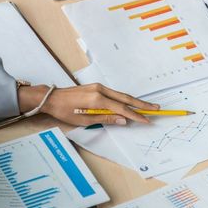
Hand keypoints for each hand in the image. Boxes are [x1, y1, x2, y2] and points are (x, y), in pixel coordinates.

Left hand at [18, 83, 159, 125]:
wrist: (51, 98)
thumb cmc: (64, 111)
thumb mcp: (83, 119)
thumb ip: (105, 119)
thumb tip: (123, 120)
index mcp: (97, 100)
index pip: (121, 109)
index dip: (135, 116)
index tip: (146, 120)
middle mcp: (100, 90)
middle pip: (126, 98)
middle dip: (142, 105)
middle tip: (156, 108)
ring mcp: (99, 87)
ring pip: (122, 95)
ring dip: (135, 101)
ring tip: (148, 106)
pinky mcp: (97, 87)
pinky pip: (115, 94)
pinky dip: (125, 99)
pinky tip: (131, 103)